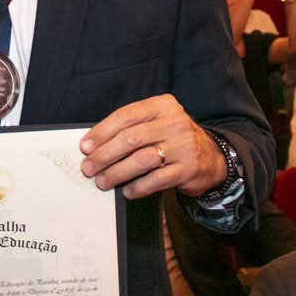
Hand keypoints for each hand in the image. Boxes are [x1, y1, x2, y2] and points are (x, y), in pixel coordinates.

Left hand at [79, 94, 226, 199]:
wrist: (211, 157)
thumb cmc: (173, 139)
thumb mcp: (157, 123)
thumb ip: (131, 129)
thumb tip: (94, 146)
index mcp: (163, 106)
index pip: (126, 116)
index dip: (102, 132)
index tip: (85, 147)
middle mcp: (175, 123)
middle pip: (131, 139)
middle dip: (105, 155)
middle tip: (89, 167)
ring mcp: (183, 146)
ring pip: (141, 160)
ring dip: (117, 173)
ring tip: (103, 181)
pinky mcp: (188, 169)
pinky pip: (156, 180)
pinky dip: (137, 187)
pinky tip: (127, 190)